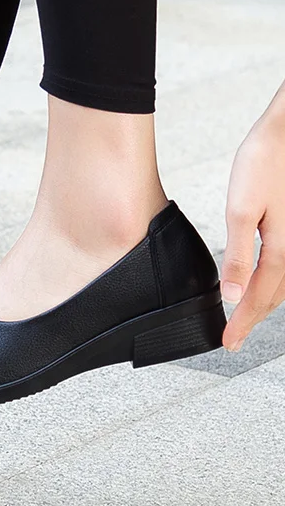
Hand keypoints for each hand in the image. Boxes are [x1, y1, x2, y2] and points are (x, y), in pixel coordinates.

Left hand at [221, 93, 284, 350]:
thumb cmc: (265, 162)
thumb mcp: (242, 209)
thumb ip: (238, 254)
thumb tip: (230, 295)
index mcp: (282, 249)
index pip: (257, 298)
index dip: (242, 323)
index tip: (227, 343)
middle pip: (275, 295)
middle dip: (253, 317)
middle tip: (234, 337)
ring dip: (266, 300)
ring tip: (247, 315)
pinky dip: (276, 280)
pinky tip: (266, 278)